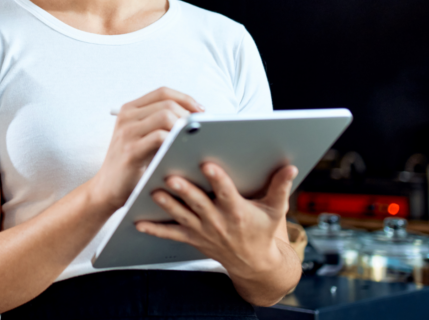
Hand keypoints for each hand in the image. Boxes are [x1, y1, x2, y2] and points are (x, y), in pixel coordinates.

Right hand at [88, 87, 203, 210]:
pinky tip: (182, 151)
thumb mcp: (142, 138)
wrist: (107, 189)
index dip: (185, 99)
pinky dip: (175, 141)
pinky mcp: (131, 150)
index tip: (200, 112)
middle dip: (188, 115)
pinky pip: (160, 137)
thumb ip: (160, 124)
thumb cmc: (132, 164)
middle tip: (199, 130)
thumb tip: (195, 118)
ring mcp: (127, 132)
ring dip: (183, 127)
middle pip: (167, 103)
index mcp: (130, 110)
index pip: (163, 92)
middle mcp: (127, 117)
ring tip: (192, 140)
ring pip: (165, 116)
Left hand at [137, 162, 297, 277]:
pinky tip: (137, 221)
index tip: (208, 164)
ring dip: (166, 205)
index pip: (226, 193)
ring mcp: (202, 230)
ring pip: (181, 215)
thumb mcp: (275, 210)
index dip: (217, 179)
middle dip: (185, 191)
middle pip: (198, 204)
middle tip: (171, 177)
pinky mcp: (192, 237)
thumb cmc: (261, 230)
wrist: (253, 263)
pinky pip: (170, 233)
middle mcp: (217, 221)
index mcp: (237, 211)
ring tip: (152, 192)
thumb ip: (280, 187)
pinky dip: (154, 228)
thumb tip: (290, 167)